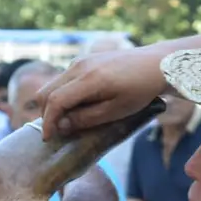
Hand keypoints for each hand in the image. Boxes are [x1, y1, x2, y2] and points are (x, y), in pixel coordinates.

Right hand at [37, 46, 171, 139]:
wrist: (155, 64)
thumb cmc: (140, 90)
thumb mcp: (115, 111)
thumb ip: (85, 119)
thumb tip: (60, 126)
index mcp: (88, 79)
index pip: (55, 101)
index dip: (48, 122)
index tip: (48, 139)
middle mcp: (79, 66)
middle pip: (46, 92)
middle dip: (46, 114)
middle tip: (56, 132)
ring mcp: (80, 61)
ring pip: (52, 85)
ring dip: (54, 105)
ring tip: (68, 121)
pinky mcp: (83, 61)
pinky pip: (63, 80)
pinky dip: (62, 95)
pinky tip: (77, 107)